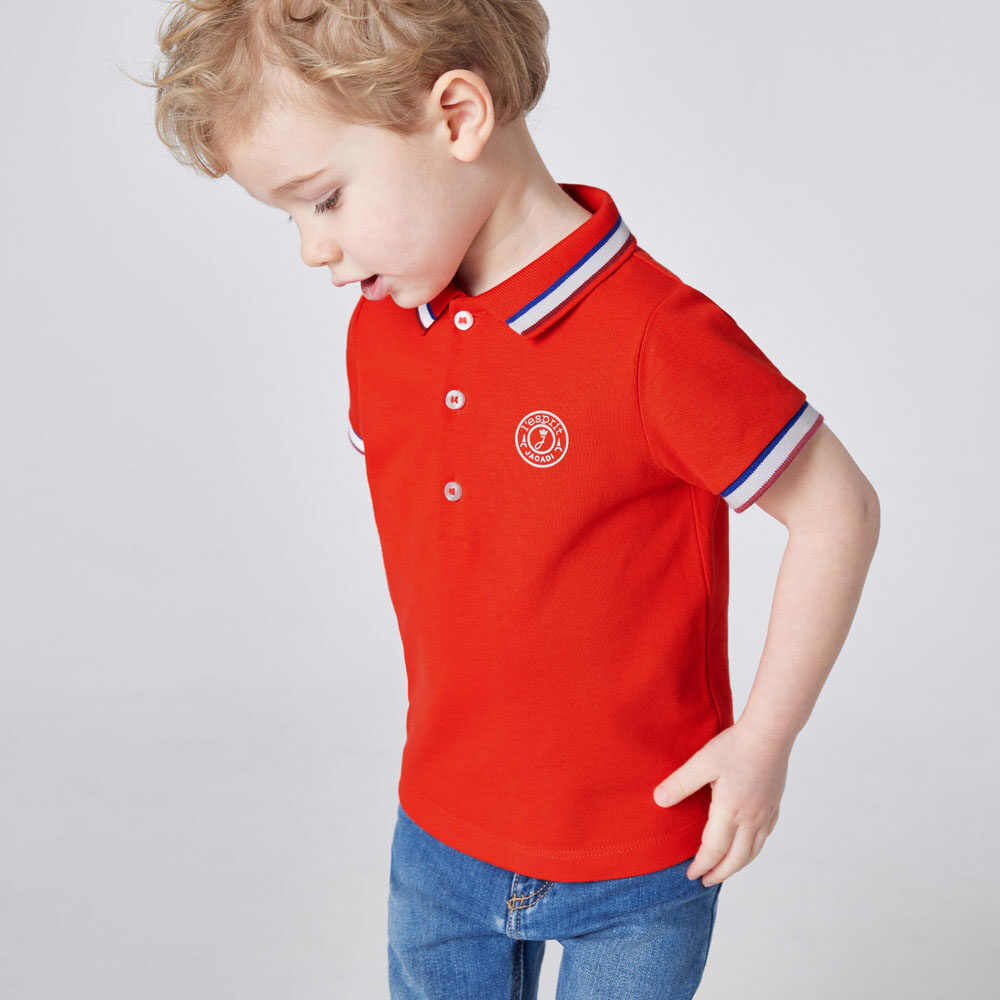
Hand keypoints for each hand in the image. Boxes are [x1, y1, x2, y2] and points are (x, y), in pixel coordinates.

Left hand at [652, 720, 791, 886]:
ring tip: (725, 869)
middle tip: (706, 881)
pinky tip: (749, 845)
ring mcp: (766, 813)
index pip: (713, 849)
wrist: (770, 733)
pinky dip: (754, 848)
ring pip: (753, 850)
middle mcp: (751, 818)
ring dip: (738, 865)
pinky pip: (765, 836)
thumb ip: (680, 783)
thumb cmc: (735, 746)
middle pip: (736, 858)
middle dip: (719, 873)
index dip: (701, 864)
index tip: (690, 875)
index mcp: (730, 811)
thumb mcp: (702, 762)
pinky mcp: (774, 804)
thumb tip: (658, 800)